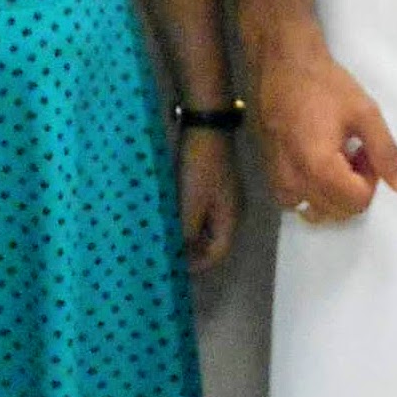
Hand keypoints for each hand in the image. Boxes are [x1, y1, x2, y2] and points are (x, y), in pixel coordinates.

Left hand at [174, 129, 240, 272]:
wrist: (205, 127)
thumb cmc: (200, 168)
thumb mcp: (191, 204)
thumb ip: (187, 233)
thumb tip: (179, 255)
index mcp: (231, 218)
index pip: (217, 253)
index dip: (197, 265)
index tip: (174, 269)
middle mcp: (230, 210)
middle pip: (212, 241)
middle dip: (191, 251)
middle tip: (166, 256)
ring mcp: (221, 196)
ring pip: (204, 226)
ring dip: (187, 234)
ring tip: (165, 239)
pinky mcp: (210, 185)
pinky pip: (198, 211)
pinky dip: (185, 219)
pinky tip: (168, 217)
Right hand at [254, 22, 396, 221]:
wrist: (282, 65)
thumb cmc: (325, 85)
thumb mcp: (365, 114)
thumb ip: (386, 153)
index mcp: (319, 168)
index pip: (357, 202)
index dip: (370, 178)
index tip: (364, 149)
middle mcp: (294, 182)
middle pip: (338, 211)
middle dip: (354, 187)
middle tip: (353, 151)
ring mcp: (278, 180)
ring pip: (317, 210)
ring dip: (334, 193)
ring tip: (335, 156)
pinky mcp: (269, 173)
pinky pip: (295, 200)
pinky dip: (312, 191)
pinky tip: (316, 161)